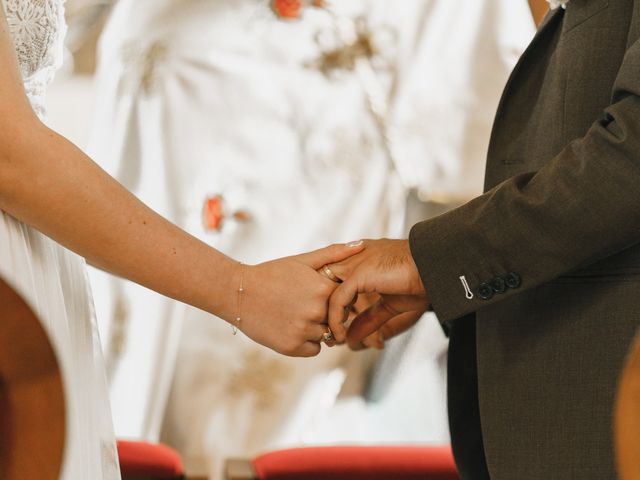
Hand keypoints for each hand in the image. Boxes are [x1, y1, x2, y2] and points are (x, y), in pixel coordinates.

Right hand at [239, 241, 364, 356]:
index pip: (346, 299)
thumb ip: (334, 253)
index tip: (318, 293)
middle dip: (325, 313)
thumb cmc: (272, 274)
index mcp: (323, 289)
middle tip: (304, 305)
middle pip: (337, 318)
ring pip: (326, 335)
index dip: (334, 297)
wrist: (238, 293)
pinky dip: (306, 342)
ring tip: (295, 314)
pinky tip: (290, 326)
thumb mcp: (302, 260)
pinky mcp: (292, 348)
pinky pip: (314, 349)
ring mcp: (304, 331)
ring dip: (316, 328)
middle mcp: (316, 312)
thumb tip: (362, 245)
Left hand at [324, 239, 427, 342]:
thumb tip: (352, 340)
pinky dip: (336, 320)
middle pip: (321, 282)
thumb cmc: (419, 281)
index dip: (327, 301)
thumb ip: (369, 319)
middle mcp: (351, 256)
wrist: (436, 269)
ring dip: (327, 318)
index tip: (333, 324)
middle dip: (320, 308)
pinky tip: (341, 334)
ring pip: (326, 292)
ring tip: (333, 338)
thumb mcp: (388, 305)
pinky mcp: (357, 274)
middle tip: (326, 334)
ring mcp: (353, 263)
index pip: (330, 276)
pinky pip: (338, 301)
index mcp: (358, 257)